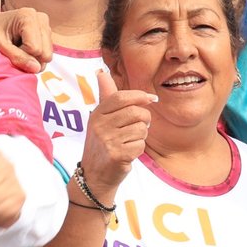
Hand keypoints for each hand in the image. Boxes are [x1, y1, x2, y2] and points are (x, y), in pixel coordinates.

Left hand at [0, 9, 52, 73]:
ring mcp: (46, 25)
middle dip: (30, 57)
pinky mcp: (47, 31)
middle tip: (15, 50)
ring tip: (19, 47)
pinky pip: (47, 51)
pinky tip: (25, 46)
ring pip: (47, 53)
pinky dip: (35, 54)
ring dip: (33, 56)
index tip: (10, 49)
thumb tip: (37, 68)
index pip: (35, 48)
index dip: (22, 55)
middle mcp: (41, 19)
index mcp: (28, 17)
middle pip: (45, 52)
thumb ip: (17, 57)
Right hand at [79, 69, 153, 198]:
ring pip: (141, 129)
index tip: (151, 99)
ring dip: (141, 136)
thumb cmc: (103, 142)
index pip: (121, 97)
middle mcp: (99, 125)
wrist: (95, 174)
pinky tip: (127, 153)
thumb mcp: (100, 118)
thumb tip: (101, 72)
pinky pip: (140, 145)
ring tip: (128, 141)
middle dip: (145, 119)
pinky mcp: (116, 155)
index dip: (140, 96)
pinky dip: (138, 149)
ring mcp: (107, 140)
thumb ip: (105, 96)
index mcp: (97, 113)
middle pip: (136, 112)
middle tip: (139, 127)